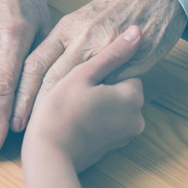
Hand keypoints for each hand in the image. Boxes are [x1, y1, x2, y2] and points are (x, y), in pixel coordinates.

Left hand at [11, 0, 186, 131]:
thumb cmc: (115, 9)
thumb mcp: (82, 21)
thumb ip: (63, 46)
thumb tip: (39, 76)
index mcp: (66, 28)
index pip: (34, 63)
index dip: (20, 92)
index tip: (11, 115)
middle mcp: (81, 38)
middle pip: (49, 78)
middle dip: (33, 107)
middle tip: (20, 129)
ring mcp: (107, 52)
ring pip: (77, 86)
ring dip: (61, 110)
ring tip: (48, 132)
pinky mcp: (130, 64)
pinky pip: (109, 90)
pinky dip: (96, 108)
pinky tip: (87, 123)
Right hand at [23, 26, 145, 172]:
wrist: (48, 156)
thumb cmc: (60, 110)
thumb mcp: (83, 74)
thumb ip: (113, 53)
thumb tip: (138, 31)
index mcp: (133, 96)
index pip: (127, 72)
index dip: (104, 73)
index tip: (84, 80)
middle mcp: (137, 119)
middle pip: (122, 91)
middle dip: (103, 89)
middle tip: (76, 93)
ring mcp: (125, 137)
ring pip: (114, 109)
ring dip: (99, 105)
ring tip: (73, 107)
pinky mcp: (111, 149)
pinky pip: (107, 126)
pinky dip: (95, 122)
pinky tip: (74, 121)